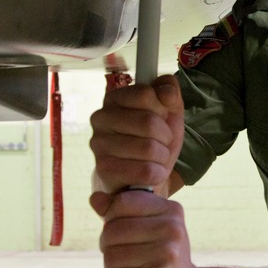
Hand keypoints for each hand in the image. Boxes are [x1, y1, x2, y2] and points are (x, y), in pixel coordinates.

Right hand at [89, 75, 183, 193]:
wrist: (142, 177)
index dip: (162, 109)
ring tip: (156, 158)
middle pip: (148, 122)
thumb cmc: (154, 139)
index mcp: (114, 98)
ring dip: (162, 156)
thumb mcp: (168, 110)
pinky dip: (157, 173)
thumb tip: (166, 93)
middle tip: (162, 142)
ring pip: (148, 148)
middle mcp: (100, 118)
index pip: (145, 94)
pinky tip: (152, 172)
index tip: (161, 118)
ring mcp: (99, 144)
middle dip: (165, 136)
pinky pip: (145, 171)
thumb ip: (169, 90)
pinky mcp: (104, 169)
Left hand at [91, 189, 202, 267]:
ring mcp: (167, 254)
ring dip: (111, 266)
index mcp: (171, 210)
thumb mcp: (147, 225)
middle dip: (107, 245)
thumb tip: (95, 198)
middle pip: (112, 230)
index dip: (110, 218)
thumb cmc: (160, 254)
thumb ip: (120, 210)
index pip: (122, 202)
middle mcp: (172, 229)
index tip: (119, 231)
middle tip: (120, 253)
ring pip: (110, 256)